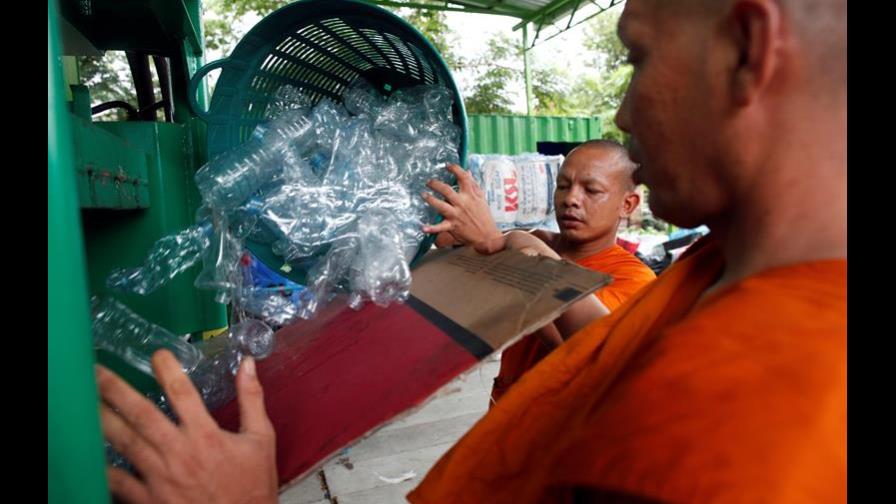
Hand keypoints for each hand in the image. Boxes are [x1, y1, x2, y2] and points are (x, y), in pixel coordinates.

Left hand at [97, 350, 277, 503]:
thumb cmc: (252, 486)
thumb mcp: (261, 439)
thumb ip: (252, 399)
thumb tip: (247, 364)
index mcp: (206, 435)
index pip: (183, 392)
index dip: (168, 369)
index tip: (157, 354)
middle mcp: (179, 452)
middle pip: (142, 414)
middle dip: (116, 390)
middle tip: (96, 372)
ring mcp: (161, 477)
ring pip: (125, 443)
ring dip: (103, 421)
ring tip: (87, 403)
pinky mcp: (149, 500)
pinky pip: (118, 481)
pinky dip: (102, 467)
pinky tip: (89, 452)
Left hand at [421, 163, 502, 246]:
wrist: (487, 236)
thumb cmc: (484, 216)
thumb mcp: (481, 198)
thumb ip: (474, 184)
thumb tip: (468, 172)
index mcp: (471, 195)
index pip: (463, 178)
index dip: (455, 169)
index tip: (447, 165)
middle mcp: (462, 204)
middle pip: (447, 190)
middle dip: (436, 184)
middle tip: (429, 182)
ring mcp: (457, 215)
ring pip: (441, 206)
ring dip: (431, 200)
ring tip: (423, 195)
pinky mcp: (453, 226)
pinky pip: (440, 228)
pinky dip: (431, 228)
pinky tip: (423, 228)